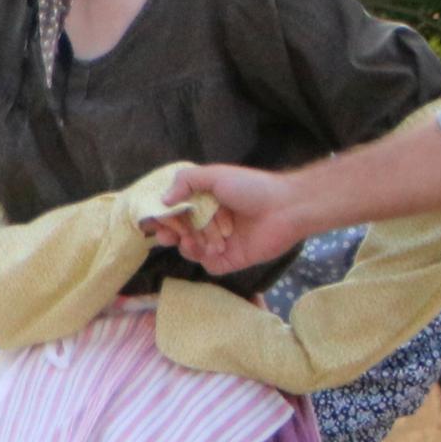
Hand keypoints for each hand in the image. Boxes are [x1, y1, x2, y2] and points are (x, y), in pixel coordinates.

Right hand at [149, 164, 306, 278]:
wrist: (285, 208)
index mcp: (204, 202)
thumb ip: (185, 181)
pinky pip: (209, 266)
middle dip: (172, 234)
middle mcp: (209, 222)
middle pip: (179, 233)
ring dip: (190, 245)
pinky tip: (214, 249)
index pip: (175, 213)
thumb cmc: (251, 187)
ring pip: (191, 250)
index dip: (163, 218)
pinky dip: (206, 258)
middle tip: (169, 236)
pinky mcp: (230, 260)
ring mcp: (219, 242)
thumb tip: (162, 200)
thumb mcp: (215, 175)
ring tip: (196, 241)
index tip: (155, 222)